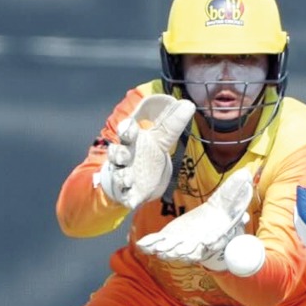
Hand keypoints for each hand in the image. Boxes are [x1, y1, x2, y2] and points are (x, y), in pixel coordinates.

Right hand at [95, 94, 194, 208]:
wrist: (136, 179)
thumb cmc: (145, 154)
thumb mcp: (160, 139)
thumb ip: (172, 124)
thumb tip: (188, 104)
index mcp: (132, 140)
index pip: (126, 131)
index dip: (126, 128)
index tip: (130, 127)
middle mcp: (124, 157)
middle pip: (117, 153)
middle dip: (118, 154)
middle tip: (123, 156)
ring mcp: (124, 175)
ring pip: (118, 174)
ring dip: (122, 176)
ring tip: (127, 179)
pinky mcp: (127, 193)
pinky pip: (125, 196)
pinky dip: (128, 198)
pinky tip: (132, 201)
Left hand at [136, 168, 254, 266]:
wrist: (211, 224)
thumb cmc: (222, 215)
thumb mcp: (232, 202)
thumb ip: (237, 192)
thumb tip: (246, 175)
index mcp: (215, 236)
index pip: (215, 240)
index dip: (212, 241)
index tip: (208, 241)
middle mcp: (198, 244)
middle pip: (192, 250)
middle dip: (183, 251)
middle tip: (177, 251)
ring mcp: (182, 244)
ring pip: (174, 250)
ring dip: (166, 250)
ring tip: (158, 249)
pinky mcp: (169, 239)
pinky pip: (158, 243)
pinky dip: (150, 244)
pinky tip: (142, 244)